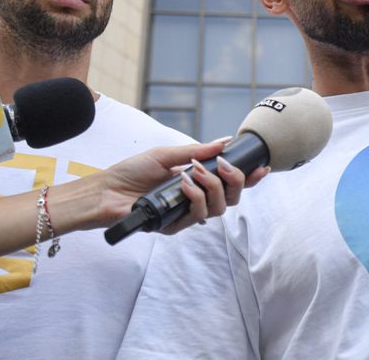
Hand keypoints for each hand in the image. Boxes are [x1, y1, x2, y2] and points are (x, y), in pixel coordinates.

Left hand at [99, 141, 268, 233]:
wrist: (107, 189)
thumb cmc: (132, 171)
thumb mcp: (167, 154)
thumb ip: (196, 151)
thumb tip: (223, 142)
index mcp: (197, 181)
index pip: (229, 183)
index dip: (248, 178)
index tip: (261, 167)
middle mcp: (195, 199)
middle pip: (231, 199)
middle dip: (235, 181)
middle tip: (222, 166)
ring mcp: (186, 214)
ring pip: (219, 209)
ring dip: (212, 187)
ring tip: (194, 172)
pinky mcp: (174, 226)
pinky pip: (196, 216)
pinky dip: (195, 196)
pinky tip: (183, 183)